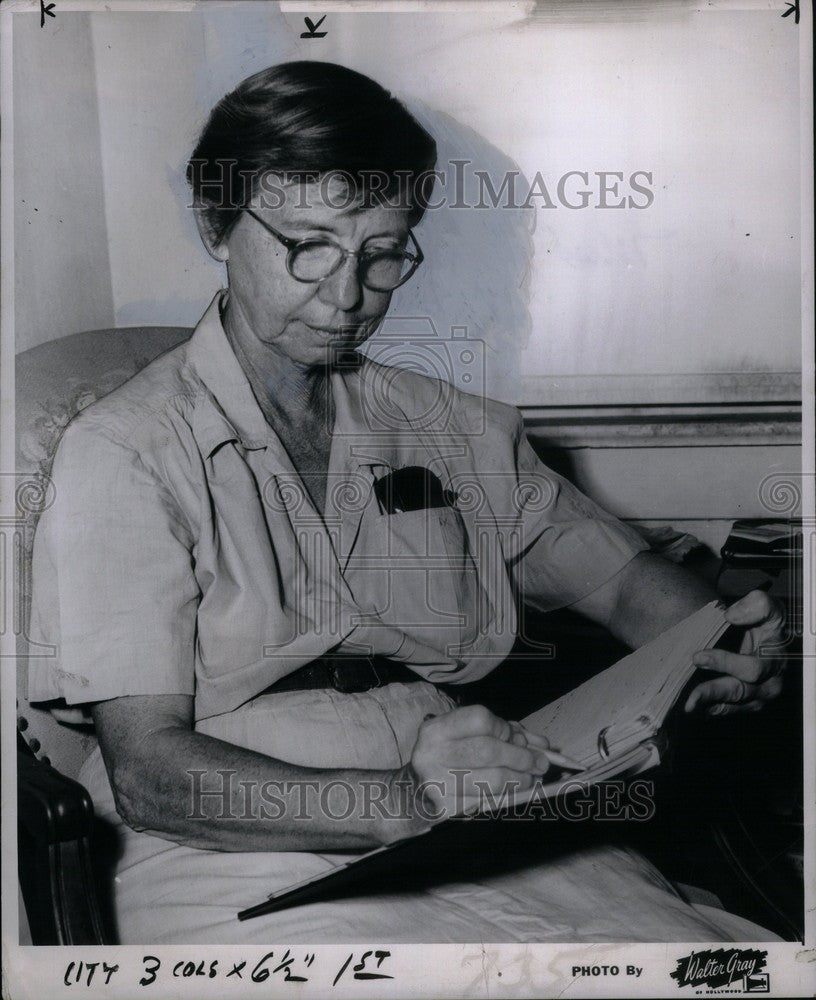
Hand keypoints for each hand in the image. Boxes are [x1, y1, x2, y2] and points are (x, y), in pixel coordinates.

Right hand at [408, 705, 552, 819]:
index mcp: (437, 729)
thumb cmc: (449, 759)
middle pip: (488, 750)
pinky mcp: (446, 809)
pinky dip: (506, 797)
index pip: (481, 719)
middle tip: (540, 764)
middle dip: (521, 758)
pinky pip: (488, 802)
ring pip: (492, 780)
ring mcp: (437, 783)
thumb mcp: (469, 738)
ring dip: (520, 780)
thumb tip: (542, 745)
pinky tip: (513, 793)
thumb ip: (506, 734)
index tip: (518, 739)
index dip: (505, 729)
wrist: (413, 792)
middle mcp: (432, 754)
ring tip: (531, 779)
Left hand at [684, 590, 786, 715]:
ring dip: (708, 706)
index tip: (698, 657)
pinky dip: (709, 710)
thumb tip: (732, 615)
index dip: (725, 663)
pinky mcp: (746, 704)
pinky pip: (727, 711)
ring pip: (732, 705)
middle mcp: (771, 682)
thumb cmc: (760, 619)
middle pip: (740, 692)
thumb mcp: (765, 606)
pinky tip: (693, 710)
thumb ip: (756, 605)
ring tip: (687, 707)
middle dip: (713, 692)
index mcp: (775, 659)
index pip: (752, 668)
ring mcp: (759, 697)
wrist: (757, 634)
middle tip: (690, 696)